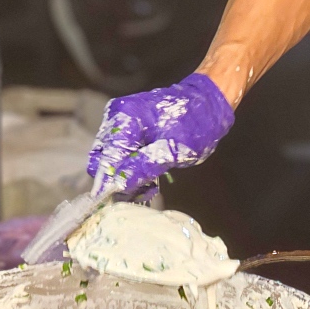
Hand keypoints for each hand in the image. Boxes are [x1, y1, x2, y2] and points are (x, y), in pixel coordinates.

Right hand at [86, 73, 233, 194]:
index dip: (108, 182)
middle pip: (102, 160)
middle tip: (140, 194)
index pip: (106, 157)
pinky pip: (120, 156)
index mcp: (124, 117)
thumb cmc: (195, 123)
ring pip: (110, 161)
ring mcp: (119, 123)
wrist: (207, 104)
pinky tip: (149, 180)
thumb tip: (119, 185)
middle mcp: (115, 117)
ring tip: (150, 188)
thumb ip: (144, 167)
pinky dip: (132, 170)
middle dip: (118, 181)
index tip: (112, 204)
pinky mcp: (126, 131)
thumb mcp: (173, 150)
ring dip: (127, 178)